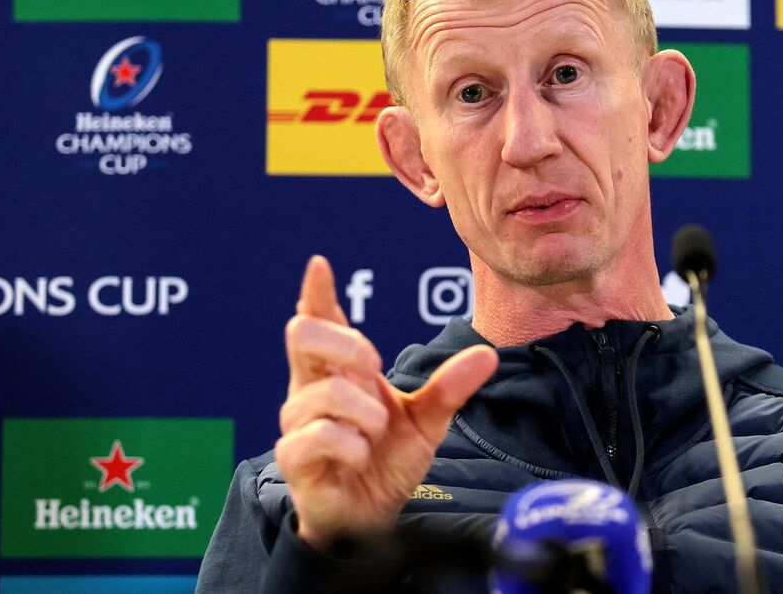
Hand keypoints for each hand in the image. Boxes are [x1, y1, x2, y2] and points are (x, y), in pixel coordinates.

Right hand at [275, 256, 497, 551]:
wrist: (373, 517)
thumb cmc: (388, 460)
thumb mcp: (426, 421)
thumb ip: (449, 387)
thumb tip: (487, 355)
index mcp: (338, 372)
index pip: (320, 323)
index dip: (316, 293)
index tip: (320, 265)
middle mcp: (311, 390)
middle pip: (303, 335)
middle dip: (348, 344)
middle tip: (374, 370)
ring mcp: (297, 422)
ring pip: (324, 395)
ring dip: (365, 416)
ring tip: (375, 436)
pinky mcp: (294, 458)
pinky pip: (317, 437)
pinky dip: (351, 447)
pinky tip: (359, 458)